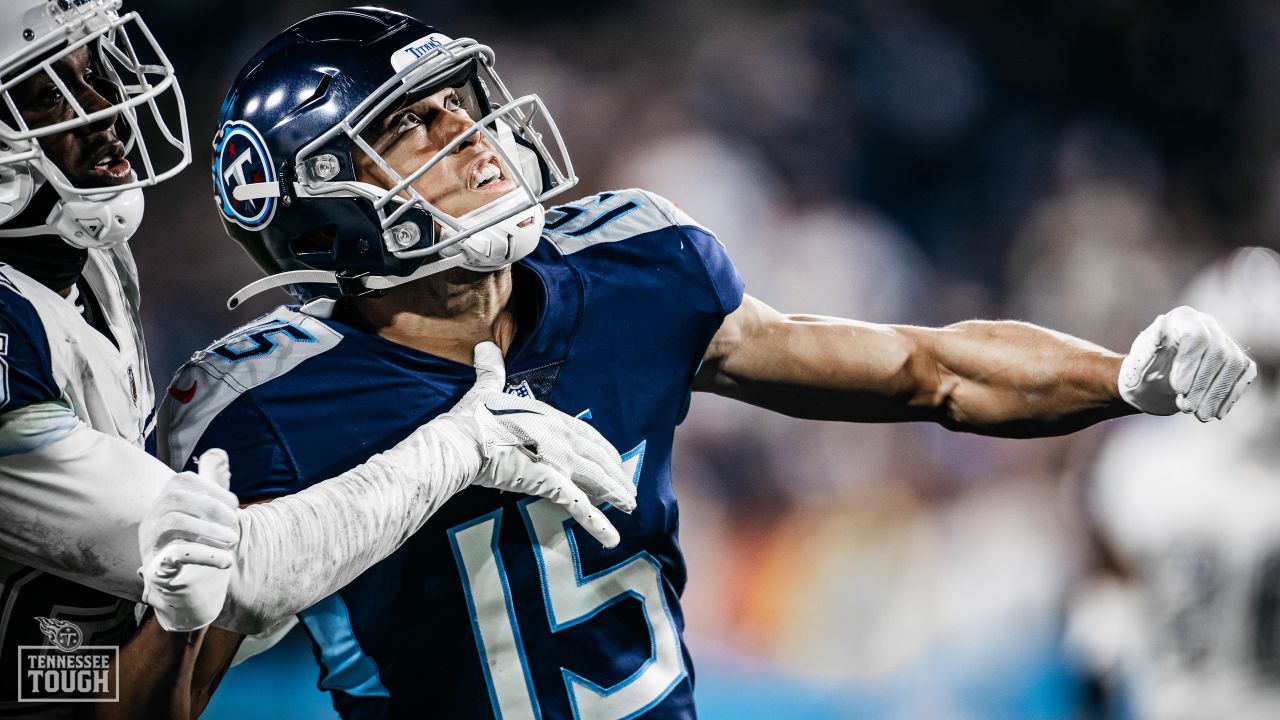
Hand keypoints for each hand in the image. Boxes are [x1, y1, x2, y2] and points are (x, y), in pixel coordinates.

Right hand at [138, 449, 239, 631]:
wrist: (188, 595)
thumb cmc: (198, 550)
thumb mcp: (207, 516)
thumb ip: (211, 485)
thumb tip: (219, 454)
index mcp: (164, 505)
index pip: (181, 480)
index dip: (211, 488)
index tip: (234, 504)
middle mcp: (152, 522)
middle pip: (174, 497)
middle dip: (211, 506)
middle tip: (236, 524)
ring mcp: (150, 546)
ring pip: (172, 522)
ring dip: (209, 529)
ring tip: (233, 540)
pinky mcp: (156, 571)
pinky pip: (174, 556)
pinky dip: (205, 555)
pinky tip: (226, 560)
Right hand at [441, 342, 634, 547]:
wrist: (460, 441)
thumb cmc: (471, 418)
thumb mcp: (484, 390)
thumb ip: (490, 371)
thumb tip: (484, 347)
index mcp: (549, 416)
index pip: (586, 434)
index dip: (604, 450)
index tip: (616, 461)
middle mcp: (561, 436)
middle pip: (598, 457)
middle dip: (617, 473)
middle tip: (631, 489)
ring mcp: (557, 458)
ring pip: (597, 479)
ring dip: (616, 493)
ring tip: (631, 507)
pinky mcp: (549, 481)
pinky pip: (579, 505)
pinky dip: (598, 523)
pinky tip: (612, 537)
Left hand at [1119, 306, 1256, 420]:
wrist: (1156, 378)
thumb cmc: (1145, 367)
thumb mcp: (1137, 362)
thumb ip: (1143, 355)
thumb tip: (1153, 338)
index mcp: (1182, 318)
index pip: (1195, 337)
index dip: (1190, 364)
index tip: (1178, 389)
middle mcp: (1207, 324)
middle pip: (1217, 352)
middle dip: (1202, 384)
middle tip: (1186, 408)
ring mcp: (1224, 340)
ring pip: (1233, 364)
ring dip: (1217, 393)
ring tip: (1200, 415)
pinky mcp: (1236, 358)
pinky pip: (1243, 374)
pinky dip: (1231, 395)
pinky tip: (1217, 413)